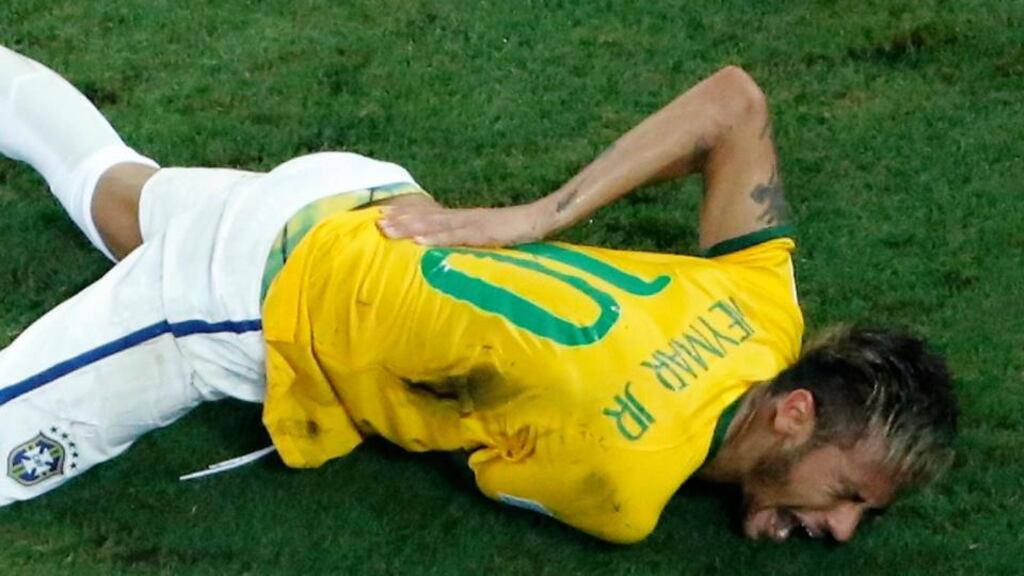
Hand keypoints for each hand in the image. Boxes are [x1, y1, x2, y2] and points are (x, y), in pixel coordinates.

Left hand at [377, 203, 551, 246]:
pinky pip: (455, 237)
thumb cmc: (519, 230)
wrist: (541, 218)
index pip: (430, 216)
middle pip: (426, 219)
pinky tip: (418, 242)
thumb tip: (455, 250)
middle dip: (400, 221)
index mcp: (465, 218)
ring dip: (409, 227)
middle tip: (376, 222)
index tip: (384, 216)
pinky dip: (435, 239)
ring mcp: (472, 223)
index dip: (407, 216)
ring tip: (387, 229)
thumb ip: (472, 239)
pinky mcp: (482, 232)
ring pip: (434, 226)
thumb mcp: (490, 235)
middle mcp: (464, 218)